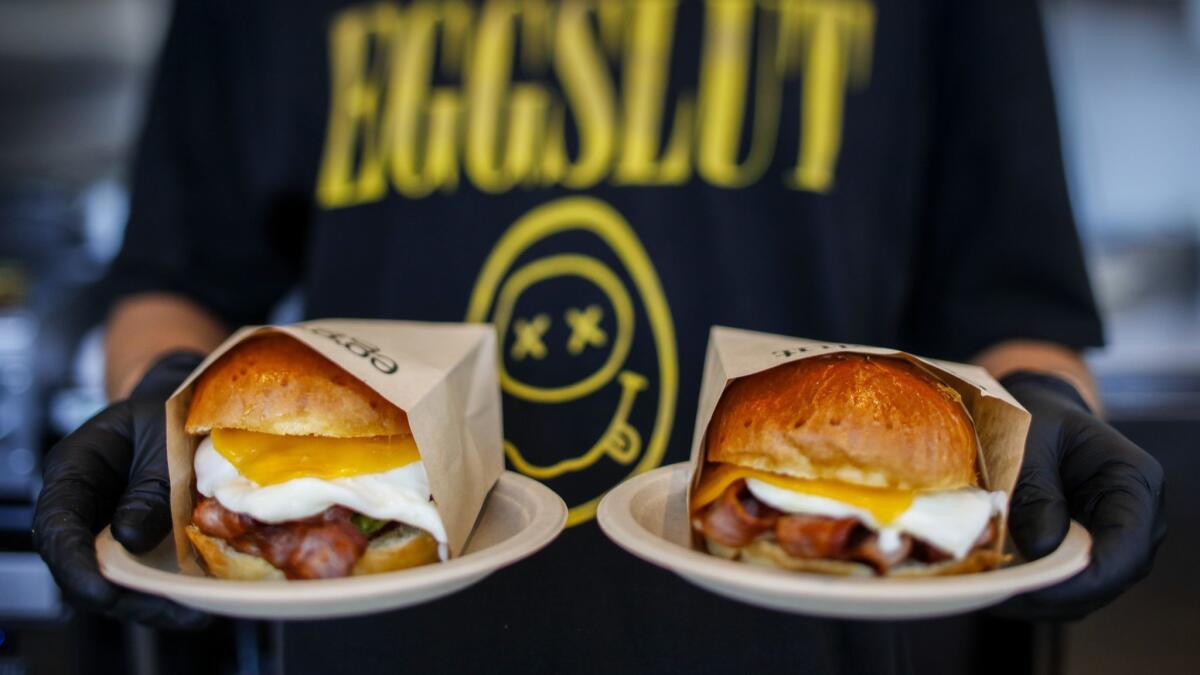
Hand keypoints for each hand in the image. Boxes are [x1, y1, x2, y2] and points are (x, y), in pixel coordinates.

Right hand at [34, 351, 209, 627]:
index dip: (75, 565)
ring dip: (148, 601)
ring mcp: (107, 528)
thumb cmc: (169, 416)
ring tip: (191, 614)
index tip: (101, 593)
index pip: (58, 527)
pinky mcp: (135, 543)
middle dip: (122, 596)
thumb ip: (147, 488)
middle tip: (172, 610)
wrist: (185, 411)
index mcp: (73, 472)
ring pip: (112, 577)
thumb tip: (131, 538)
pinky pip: (141, 572)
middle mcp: (82, 507)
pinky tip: (197, 600)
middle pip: (81, 566)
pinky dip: (165, 589)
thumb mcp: (163, 441)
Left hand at [999, 371, 1165, 619]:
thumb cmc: (1033, 418)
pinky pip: (1063, 586)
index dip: (1082, 579)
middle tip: (996, 593)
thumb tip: (1042, 547)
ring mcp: (1110, 542)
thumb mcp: (1029, 441)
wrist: (1033, 414)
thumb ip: (1036, 490)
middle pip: (1106, 580)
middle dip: (1052, 594)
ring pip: (1083, 592)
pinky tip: (992, 583)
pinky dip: (1030, 590)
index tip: (1032, 587)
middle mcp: (1135, 521)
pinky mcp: (1082, 554)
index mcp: (1133, 483)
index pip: (1126, 550)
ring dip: (1036, 598)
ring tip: (987, 590)